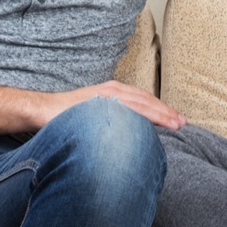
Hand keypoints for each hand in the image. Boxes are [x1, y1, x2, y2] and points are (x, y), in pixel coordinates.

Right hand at [41, 80, 186, 129]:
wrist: (42, 111)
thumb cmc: (66, 117)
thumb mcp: (94, 116)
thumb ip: (111, 121)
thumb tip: (126, 135)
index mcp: (114, 93)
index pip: (144, 100)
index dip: (162, 109)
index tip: (177, 120)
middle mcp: (113, 91)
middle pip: (147, 100)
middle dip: (167, 112)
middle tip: (183, 123)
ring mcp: (106, 96)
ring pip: (140, 103)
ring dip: (160, 113)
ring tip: (175, 124)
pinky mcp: (99, 102)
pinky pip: (125, 109)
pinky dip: (142, 115)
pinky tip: (153, 123)